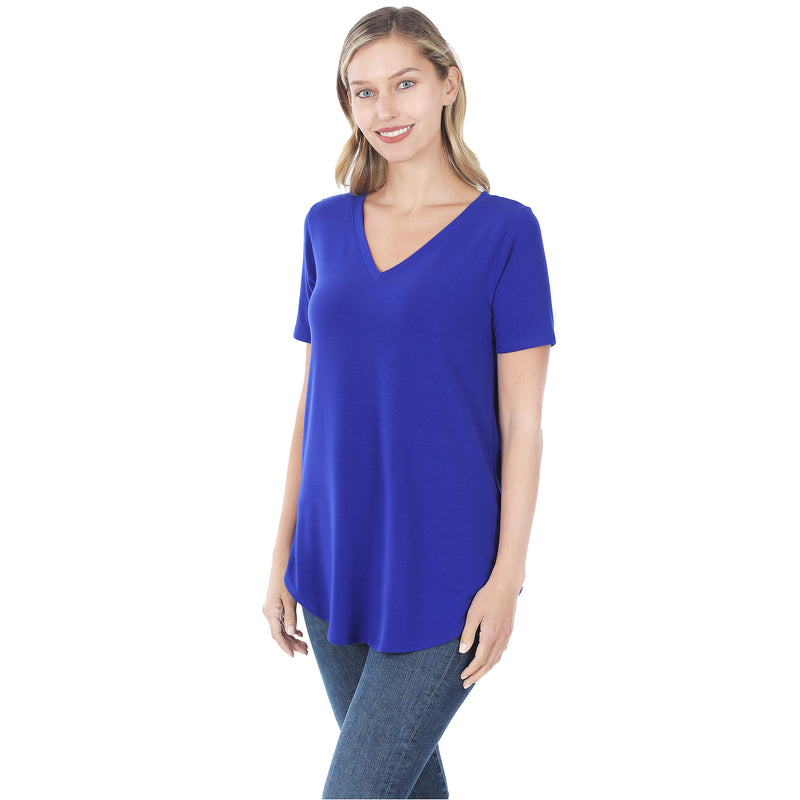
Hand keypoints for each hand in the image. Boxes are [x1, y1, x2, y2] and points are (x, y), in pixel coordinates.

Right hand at [262, 555, 307, 657]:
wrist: (281, 561)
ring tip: (304, 645)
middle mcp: (268, 612)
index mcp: (271, 612)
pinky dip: (290, 628)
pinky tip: (299, 633)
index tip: (294, 655)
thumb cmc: (287, 578)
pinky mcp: (274, 605)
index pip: (277, 635)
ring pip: (281, 628)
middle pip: (280, 633)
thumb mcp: (291, 598)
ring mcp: (270, 608)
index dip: (285, 646)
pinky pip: (281, 621)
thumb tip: (292, 634)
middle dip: (292, 643)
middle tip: (306, 651)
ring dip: (292, 637)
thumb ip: (291, 616)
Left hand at [458, 572, 520, 688]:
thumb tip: (462, 652)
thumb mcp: (473, 614)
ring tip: (476, 676)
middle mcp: (500, 639)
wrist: (506, 585)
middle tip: (466, 684)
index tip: (462, 677)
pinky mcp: (509, 631)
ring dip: (486, 670)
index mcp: (491, 636)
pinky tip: (489, 661)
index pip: (480, 660)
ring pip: (496, 659)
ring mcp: (507, 636)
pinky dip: (494, 661)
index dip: (470, 670)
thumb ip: (468, 634)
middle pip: (489, 664)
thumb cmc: (487, 597)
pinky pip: (501, 652)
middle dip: (477, 675)